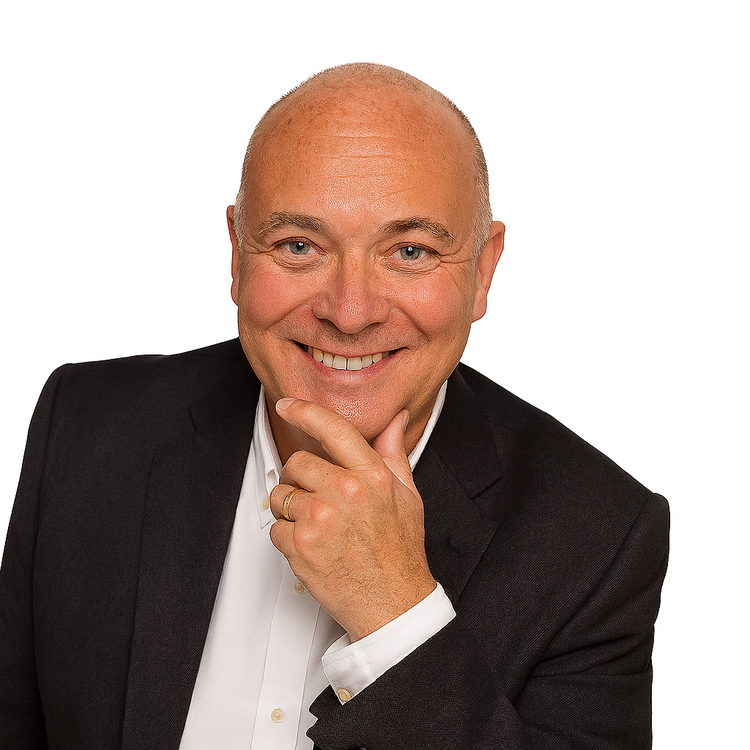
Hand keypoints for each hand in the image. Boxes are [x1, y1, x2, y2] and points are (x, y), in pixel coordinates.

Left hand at [269, 398, 436, 640]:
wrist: (393, 603)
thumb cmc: (400, 550)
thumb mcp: (408, 495)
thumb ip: (394, 452)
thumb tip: (397, 419)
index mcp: (371, 475)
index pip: (332, 428)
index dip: (304, 410)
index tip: (287, 404)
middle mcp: (345, 492)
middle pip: (297, 463)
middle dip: (300, 478)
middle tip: (317, 497)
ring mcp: (321, 520)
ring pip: (280, 495)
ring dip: (290, 508)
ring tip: (317, 524)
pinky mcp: (301, 546)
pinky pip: (275, 528)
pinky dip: (287, 537)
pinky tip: (313, 546)